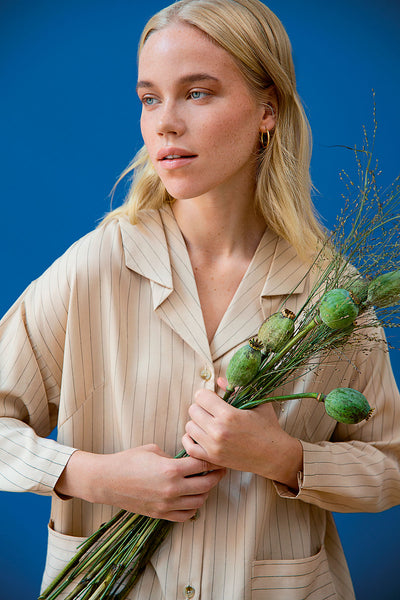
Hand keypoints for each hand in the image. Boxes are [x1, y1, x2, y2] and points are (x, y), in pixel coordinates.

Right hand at [55, 444, 225, 521]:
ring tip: (205, 483)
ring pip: (199, 502)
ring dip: (206, 492)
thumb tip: (185, 461)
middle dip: (216, 476)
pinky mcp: (160, 514)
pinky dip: (193, 508)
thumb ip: (173, 456)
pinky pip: (185, 516)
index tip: (218, 457)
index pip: (202, 465)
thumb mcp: (153, 449)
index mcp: (171, 469)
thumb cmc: (128, 460)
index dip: (213, 460)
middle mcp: (172, 489)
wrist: (107, 480)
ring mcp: (167, 504)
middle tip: (219, 470)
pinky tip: (192, 498)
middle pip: (206, 485)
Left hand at [182, 379, 302, 488]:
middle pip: (193, 410)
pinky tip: (201, 435)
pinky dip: (191, 439)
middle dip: (201, 407)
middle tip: (212, 410)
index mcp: (228, 414)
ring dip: (197, 422)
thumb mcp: (257, 403)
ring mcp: (213, 446)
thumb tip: (219, 379)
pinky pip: (189, 446)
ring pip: (189, 426)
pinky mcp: (212, 458)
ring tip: (209, 423)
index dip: (206, 394)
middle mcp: (218, 430)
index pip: (200, 396)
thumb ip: (236, 389)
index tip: (213, 398)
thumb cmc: (268, 427)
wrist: (275, 455)